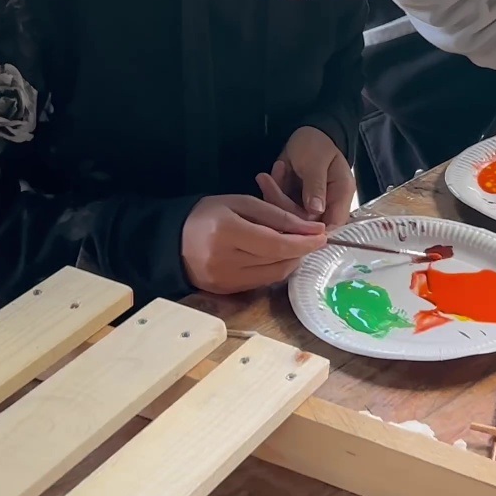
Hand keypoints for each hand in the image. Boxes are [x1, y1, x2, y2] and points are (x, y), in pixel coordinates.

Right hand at [181, 194, 326, 293]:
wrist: (172, 241)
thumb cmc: (208, 215)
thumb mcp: (241, 203)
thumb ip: (276, 215)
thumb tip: (311, 230)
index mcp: (227, 233)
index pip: (276, 243)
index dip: (303, 242)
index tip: (323, 235)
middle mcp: (225, 261)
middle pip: (278, 261)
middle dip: (301, 250)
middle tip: (312, 237)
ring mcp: (225, 281)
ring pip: (273, 275)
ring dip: (291, 261)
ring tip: (296, 245)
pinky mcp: (226, 292)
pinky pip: (262, 282)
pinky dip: (275, 269)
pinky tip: (277, 256)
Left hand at [259, 126, 354, 226]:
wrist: (306, 133)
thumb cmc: (316, 143)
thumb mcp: (316, 161)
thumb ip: (316, 185)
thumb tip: (316, 211)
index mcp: (341, 195)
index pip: (333, 225)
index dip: (314, 232)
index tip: (290, 223)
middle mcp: (327, 204)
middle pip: (306, 222)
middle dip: (283, 205)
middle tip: (268, 183)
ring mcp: (309, 205)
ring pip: (289, 216)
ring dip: (274, 196)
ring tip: (265, 176)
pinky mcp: (294, 202)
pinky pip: (279, 207)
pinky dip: (272, 191)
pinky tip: (271, 174)